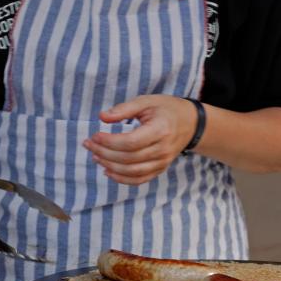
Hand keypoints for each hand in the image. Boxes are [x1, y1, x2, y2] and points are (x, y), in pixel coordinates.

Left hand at [83, 95, 197, 184]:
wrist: (190, 123)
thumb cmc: (166, 109)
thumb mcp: (147, 101)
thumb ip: (124, 109)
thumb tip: (102, 117)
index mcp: (160, 130)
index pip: (131, 142)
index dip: (110, 142)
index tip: (95, 135)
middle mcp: (162, 149)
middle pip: (129, 158)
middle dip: (104, 153)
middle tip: (89, 144)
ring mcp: (163, 161)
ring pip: (132, 172)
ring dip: (110, 166)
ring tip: (95, 156)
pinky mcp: (160, 169)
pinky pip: (140, 179)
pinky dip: (122, 179)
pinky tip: (108, 171)